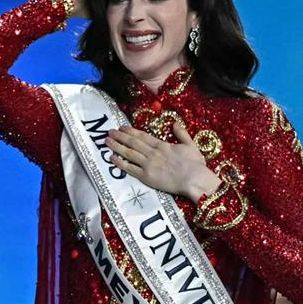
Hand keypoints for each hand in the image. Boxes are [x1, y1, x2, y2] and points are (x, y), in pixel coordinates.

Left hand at [106, 123, 221, 202]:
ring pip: (129, 153)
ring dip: (117, 146)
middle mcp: (153, 153)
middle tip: (109, 132)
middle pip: (133, 143)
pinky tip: (112, 158)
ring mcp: (148, 165)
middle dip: (120, 136)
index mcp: (162, 145)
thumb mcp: (191, 145)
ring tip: (107, 141)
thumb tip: (175, 123)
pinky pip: (130, 169)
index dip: (131, 131)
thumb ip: (182, 134)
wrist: (194, 180)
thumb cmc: (195, 165)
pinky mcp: (147, 177)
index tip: (122, 127)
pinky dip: (120, 163)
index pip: (143, 136)